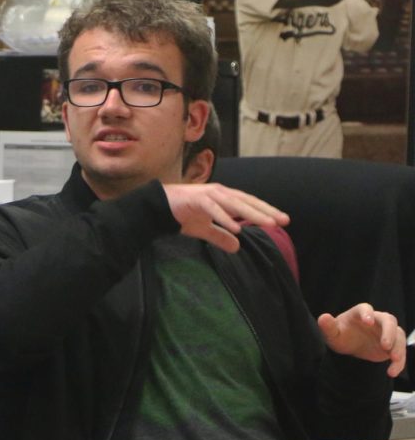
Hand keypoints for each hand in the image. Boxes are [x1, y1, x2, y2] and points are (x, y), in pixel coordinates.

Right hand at [163, 183, 289, 252]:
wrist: (156, 207)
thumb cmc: (180, 214)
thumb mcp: (203, 228)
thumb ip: (220, 236)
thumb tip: (237, 247)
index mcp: (223, 197)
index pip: (249, 203)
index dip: (265, 211)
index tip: (282, 221)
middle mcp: (219, 192)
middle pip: (247, 202)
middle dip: (266, 211)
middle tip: (284, 221)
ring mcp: (208, 195)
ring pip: (235, 204)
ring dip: (252, 214)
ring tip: (268, 223)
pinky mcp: (196, 200)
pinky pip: (214, 209)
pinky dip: (225, 218)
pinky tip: (237, 228)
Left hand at [318, 303, 406, 377]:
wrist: (349, 346)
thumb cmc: (340, 335)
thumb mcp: (332, 333)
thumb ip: (328, 326)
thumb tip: (323, 317)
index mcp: (360, 313)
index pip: (365, 308)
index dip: (367, 313)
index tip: (368, 322)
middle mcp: (376, 320)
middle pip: (388, 320)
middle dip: (389, 332)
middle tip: (386, 345)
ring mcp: (386, 331)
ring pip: (398, 334)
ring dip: (399, 347)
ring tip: (394, 359)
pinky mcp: (392, 344)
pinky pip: (399, 351)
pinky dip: (399, 362)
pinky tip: (392, 372)